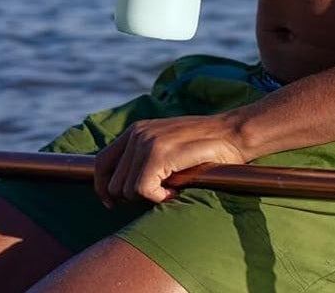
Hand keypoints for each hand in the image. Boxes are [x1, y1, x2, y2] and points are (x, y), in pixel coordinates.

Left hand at [94, 112, 246, 205]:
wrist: (233, 134)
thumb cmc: (204, 147)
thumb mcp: (167, 146)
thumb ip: (143, 158)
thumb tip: (116, 190)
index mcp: (136, 130)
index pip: (101, 163)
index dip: (103, 188)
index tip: (114, 204)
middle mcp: (137, 133)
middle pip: (112, 183)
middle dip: (132, 198)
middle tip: (159, 193)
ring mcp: (147, 141)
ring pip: (126, 190)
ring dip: (148, 197)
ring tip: (171, 188)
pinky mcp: (159, 153)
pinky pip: (143, 190)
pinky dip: (159, 198)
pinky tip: (176, 191)